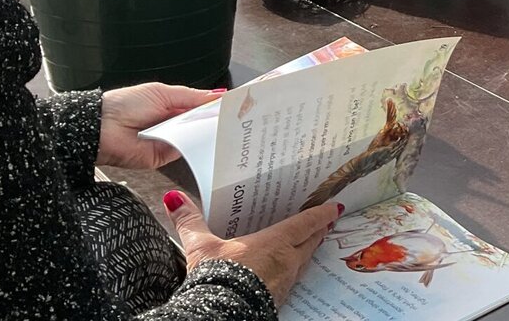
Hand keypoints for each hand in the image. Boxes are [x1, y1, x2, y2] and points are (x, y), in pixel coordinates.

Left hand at [98, 83, 225, 168]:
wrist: (101, 127)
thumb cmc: (124, 104)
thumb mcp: (162, 92)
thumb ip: (192, 96)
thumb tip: (218, 95)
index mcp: (172, 106)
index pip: (201, 107)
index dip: (217, 106)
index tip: (234, 105)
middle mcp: (173, 125)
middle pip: (202, 124)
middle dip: (216, 120)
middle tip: (234, 117)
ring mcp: (170, 141)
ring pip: (197, 138)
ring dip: (206, 133)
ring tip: (223, 126)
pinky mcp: (164, 157)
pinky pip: (185, 152)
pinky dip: (193, 146)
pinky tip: (202, 139)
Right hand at [165, 189, 339, 306]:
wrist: (219, 314)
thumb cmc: (216, 279)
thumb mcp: (200, 247)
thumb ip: (189, 221)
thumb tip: (174, 199)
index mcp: (275, 243)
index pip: (306, 223)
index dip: (321, 213)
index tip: (334, 206)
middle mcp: (287, 261)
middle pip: (310, 242)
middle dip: (319, 231)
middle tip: (327, 222)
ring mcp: (285, 281)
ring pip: (304, 261)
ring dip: (308, 251)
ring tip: (310, 243)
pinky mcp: (278, 299)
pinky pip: (293, 279)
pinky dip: (294, 270)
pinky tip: (286, 271)